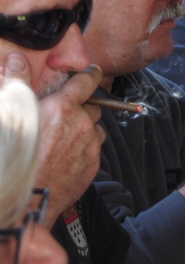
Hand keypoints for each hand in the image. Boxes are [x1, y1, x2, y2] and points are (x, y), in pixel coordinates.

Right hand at [23, 59, 105, 223]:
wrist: (23, 203)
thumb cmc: (14, 159)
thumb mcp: (11, 114)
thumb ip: (17, 83)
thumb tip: (17, 60)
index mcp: (63, 108)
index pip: (86, 81)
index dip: (89, 74)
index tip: (92, 71)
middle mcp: (82, 124)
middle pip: (90, 107)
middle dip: (79, 109)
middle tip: (61, 117)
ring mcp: (89, 146)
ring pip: (94, 129)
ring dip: (83, 130)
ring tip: (61, 140)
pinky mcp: (93, 165)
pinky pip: (93, 150)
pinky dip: (83, 150)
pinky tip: (64, 157)